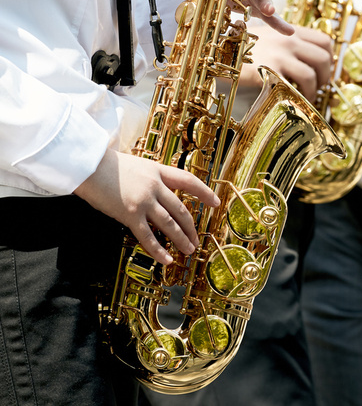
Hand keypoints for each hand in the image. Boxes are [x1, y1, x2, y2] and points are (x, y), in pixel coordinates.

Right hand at [73, 149, 219, 264]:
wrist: (86, 164)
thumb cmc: (106, 164)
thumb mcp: (136, 165)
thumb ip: (149, 178)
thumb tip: (157, 191)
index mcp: (157, 171)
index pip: (188, 181)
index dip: (204, 192)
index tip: (215, 202)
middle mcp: (155, 186)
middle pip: (181, 209)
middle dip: (191, 227)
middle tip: (196, 239)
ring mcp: (143, 201)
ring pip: (170, 224)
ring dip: (181, 239)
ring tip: (189, 250)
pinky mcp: (129, 214)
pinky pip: (148, 236)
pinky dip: (159, 250)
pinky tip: (167, 259)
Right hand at [243, 24, 332, 100]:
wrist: (217, 53)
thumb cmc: (241, 48)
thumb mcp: (267, 37)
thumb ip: (286, 43)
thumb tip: (306, 59)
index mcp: (290, 32)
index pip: (325, 41)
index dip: (329, 58)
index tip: (323, 70)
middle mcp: (288, 41)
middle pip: (323, 58)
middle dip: (325, 76)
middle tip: (317, 87)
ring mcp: (280, 56)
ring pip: (312, 75)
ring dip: (313, 90)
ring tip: (306, 97)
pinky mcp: (270, 72)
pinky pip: (295, 87)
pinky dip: (299, 97)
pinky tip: (295, 101)